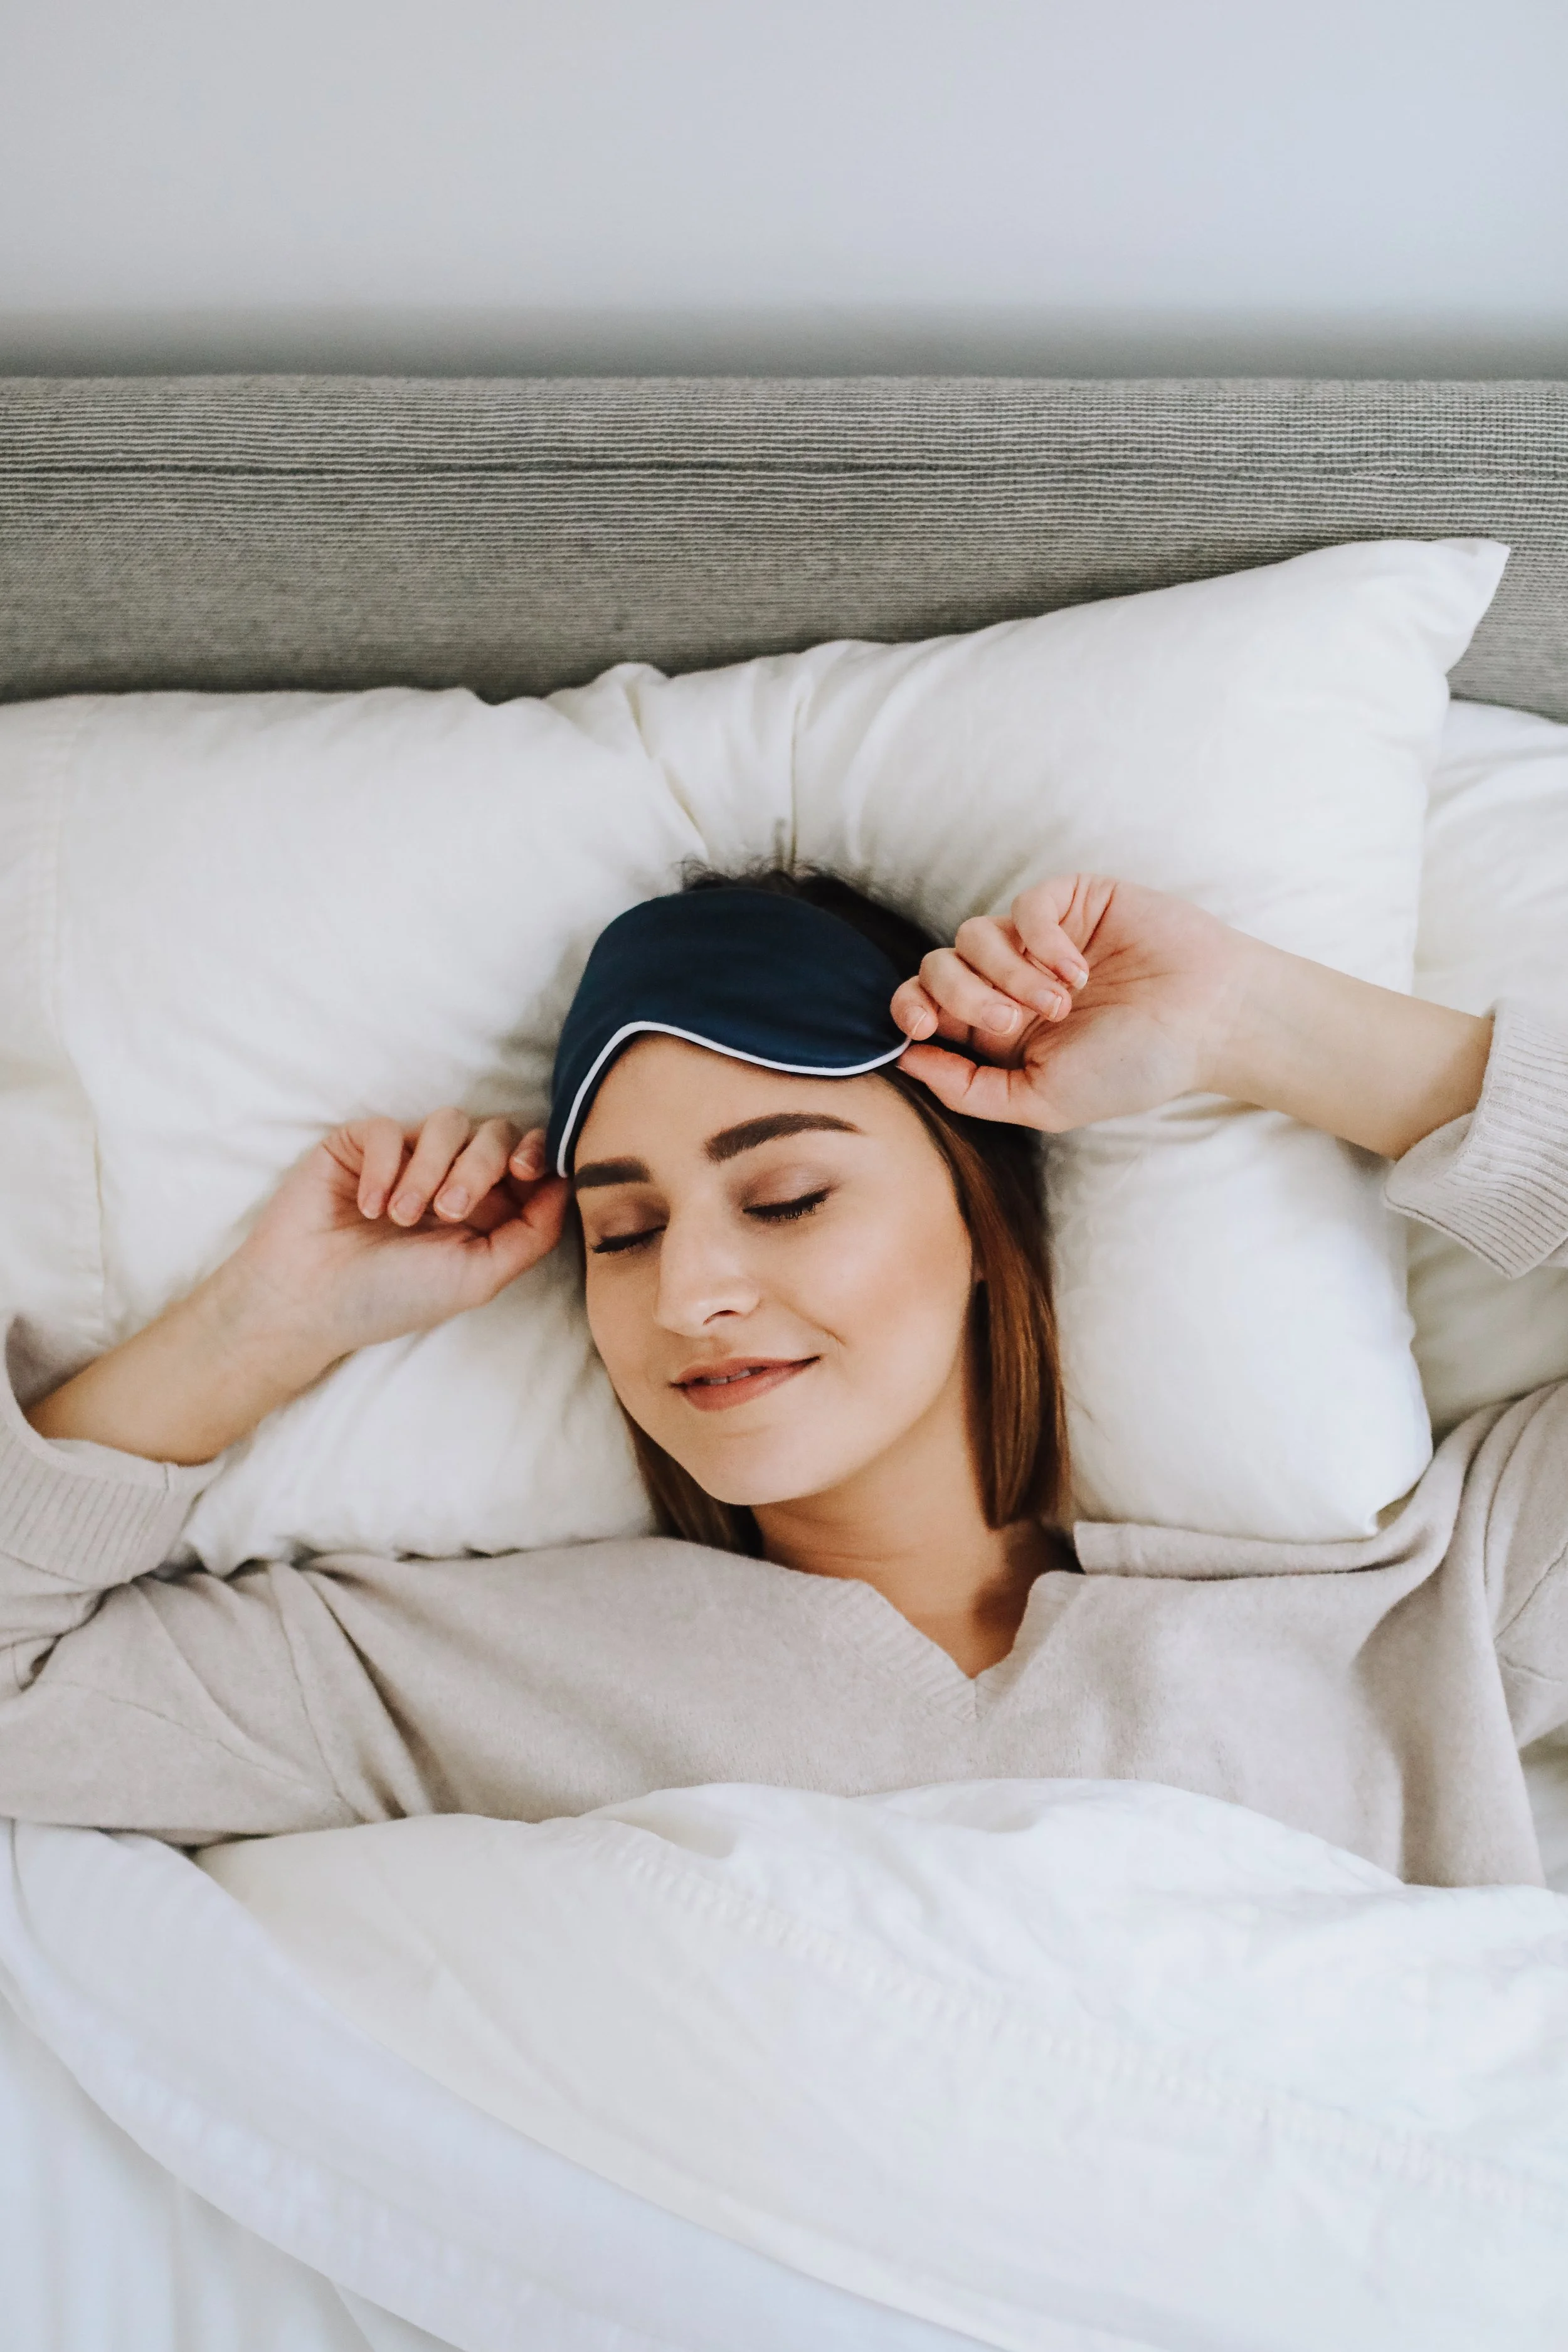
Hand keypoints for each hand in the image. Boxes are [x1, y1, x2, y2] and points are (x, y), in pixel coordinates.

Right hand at [27, 1113, 567, 1463]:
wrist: (308, 1303)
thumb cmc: (393, 1297)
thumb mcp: (478, 1277)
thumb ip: (532, 1234)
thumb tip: (570, 1184)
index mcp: (485, 1208)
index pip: (528, 1158)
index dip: (536, 1153)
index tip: (526, 1172)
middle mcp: (449, 1177)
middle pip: (494, 1133)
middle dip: (480, 1167)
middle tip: (449, 1211)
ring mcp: (404, 1157)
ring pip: (448, 1122)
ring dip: (430, 1169)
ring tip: (403, 1217)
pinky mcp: (359, 1145)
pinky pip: (391, 1128)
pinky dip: (386, 1166)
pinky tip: (368, 1207)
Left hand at [893, 874, 1250, 1131]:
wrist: (1209, 1022)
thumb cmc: (1135, 1066)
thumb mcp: (1043, 1100)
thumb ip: (970, 1089)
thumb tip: (906, 1062)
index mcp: (999, 1032)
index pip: (925, 1006)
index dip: (909, 1009)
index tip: (928, 1027)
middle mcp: (1010, 982)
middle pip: (937, 967)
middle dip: (964, 997)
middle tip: (1013, 1022)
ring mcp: (1039, 939)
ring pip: (972, 934)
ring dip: (1010, 974)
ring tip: (1062, 1001)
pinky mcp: (1071, 901)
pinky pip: (1024, 906)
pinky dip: (1042, 940)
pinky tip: (1078, 970)